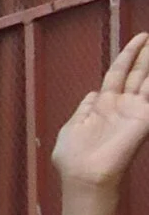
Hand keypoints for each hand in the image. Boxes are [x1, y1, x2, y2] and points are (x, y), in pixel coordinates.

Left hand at [52, 32, 148, 192]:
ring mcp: (136, 111)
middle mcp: (123, 105)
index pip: (119, 72)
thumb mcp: (72, 127)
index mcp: (103, 105)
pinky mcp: (144, 120)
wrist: (84, 176)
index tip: (141, 38)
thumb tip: (92, 93)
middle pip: (138, 72)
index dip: (128, 55)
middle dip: (147, 54)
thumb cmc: (73, 157)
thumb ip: (84, 109)